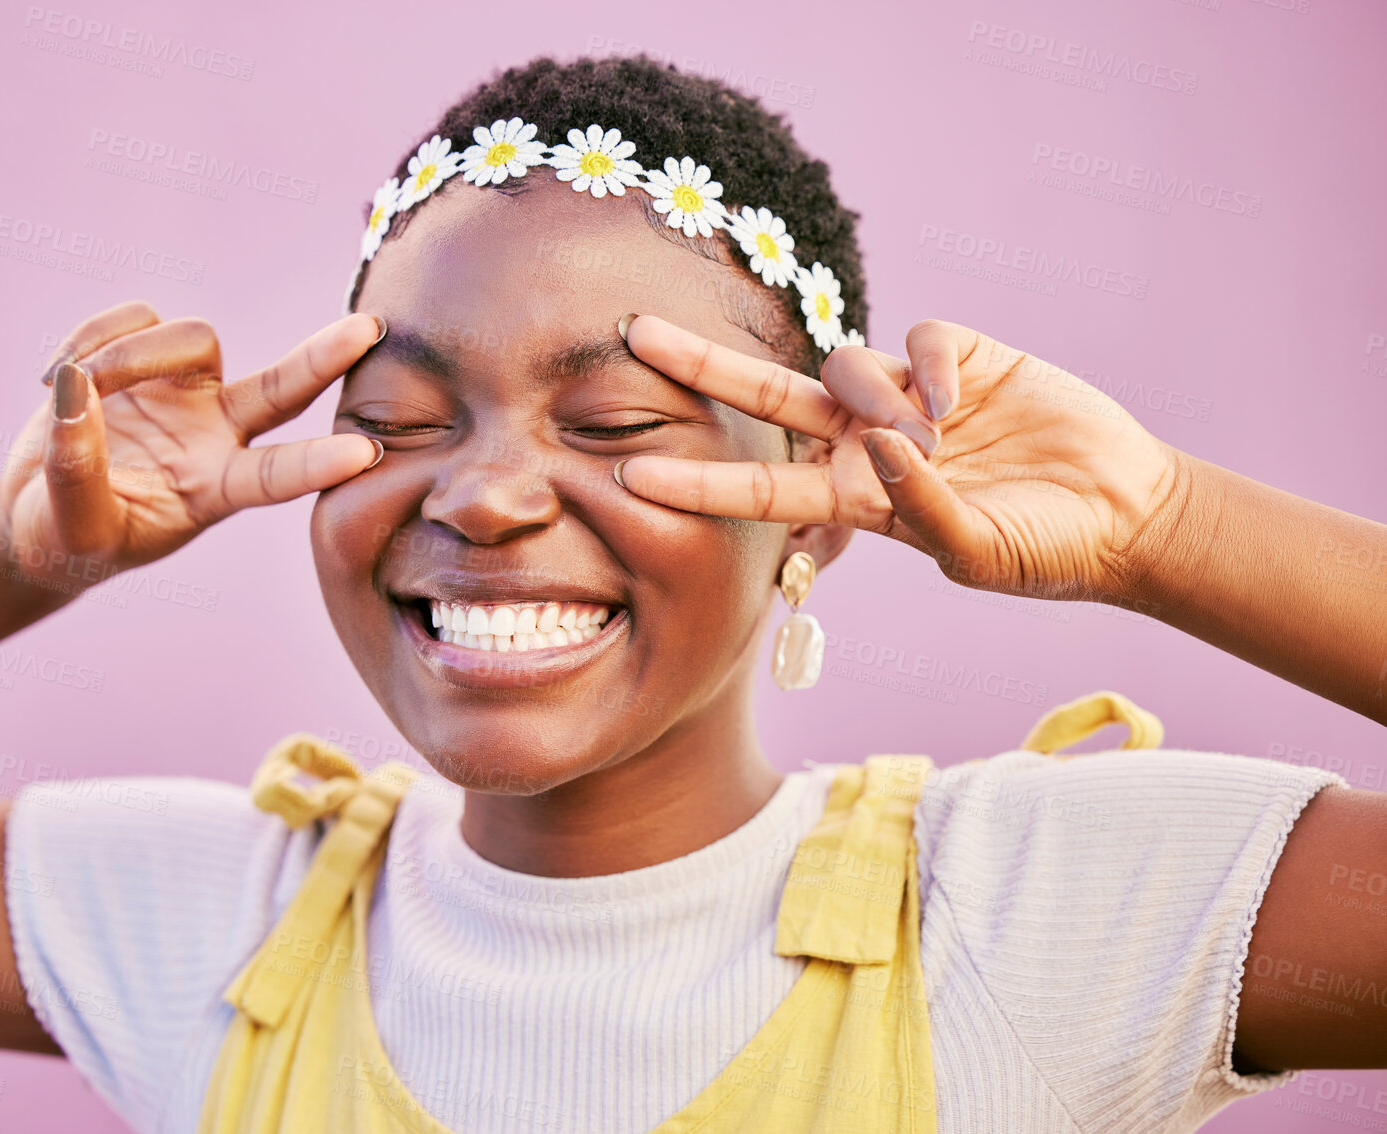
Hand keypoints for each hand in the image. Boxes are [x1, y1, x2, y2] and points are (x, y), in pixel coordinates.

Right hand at [0, 301, 383, 591]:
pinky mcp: (149, 357)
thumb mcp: (70, 525)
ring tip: (70, 386)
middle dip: (323, 359)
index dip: (318, 465)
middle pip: (282, 389)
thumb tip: (75, 390)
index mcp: (215, 489)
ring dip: (126, 354)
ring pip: (192, 338)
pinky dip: (88, 338)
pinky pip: (136, 318)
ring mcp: (187, 392)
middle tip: (371, 329)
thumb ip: (75, 469)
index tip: (366, 455)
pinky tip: (54, 378)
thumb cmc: (64, 537)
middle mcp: (216, 434)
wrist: (36, 508)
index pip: (276, 476)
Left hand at [614, 315, 1185, 601]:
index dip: (698, 480)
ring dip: (874, 397)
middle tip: (632, 333)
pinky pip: (917, 339)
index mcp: (855, 499)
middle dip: (700, 366)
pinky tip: (957, 400)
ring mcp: (908, 395)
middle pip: (765, 396)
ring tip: (931, 435)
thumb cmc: (1044, 550)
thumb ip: (921, 507)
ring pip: (845, 366)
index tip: (629, 477)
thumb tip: (876, 444)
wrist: (1122, 515)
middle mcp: (866, 442)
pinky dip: (927, 365)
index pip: (759, 487)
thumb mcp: (978, 552)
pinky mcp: (959, 356)